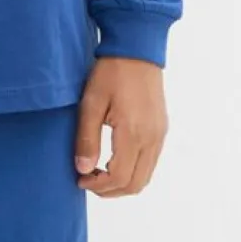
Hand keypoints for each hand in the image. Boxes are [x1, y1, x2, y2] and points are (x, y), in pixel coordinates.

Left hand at [73, 56, 168, 196]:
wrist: (137, 51)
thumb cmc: (111, 73)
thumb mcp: (91, 104)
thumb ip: (87, 139)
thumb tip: (83, 170)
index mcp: (134, 133)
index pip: (119, 177)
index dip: (98, 186)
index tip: (79, 178)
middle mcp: (152, 138)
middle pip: (136, 184)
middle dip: (110, 190)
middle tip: (88, 180)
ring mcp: (159, 135)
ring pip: (145, 177)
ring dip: (122, 183)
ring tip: (98, 171)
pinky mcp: (161, 130)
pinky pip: (150, 163)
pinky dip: (132, 171)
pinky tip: (113, 160)